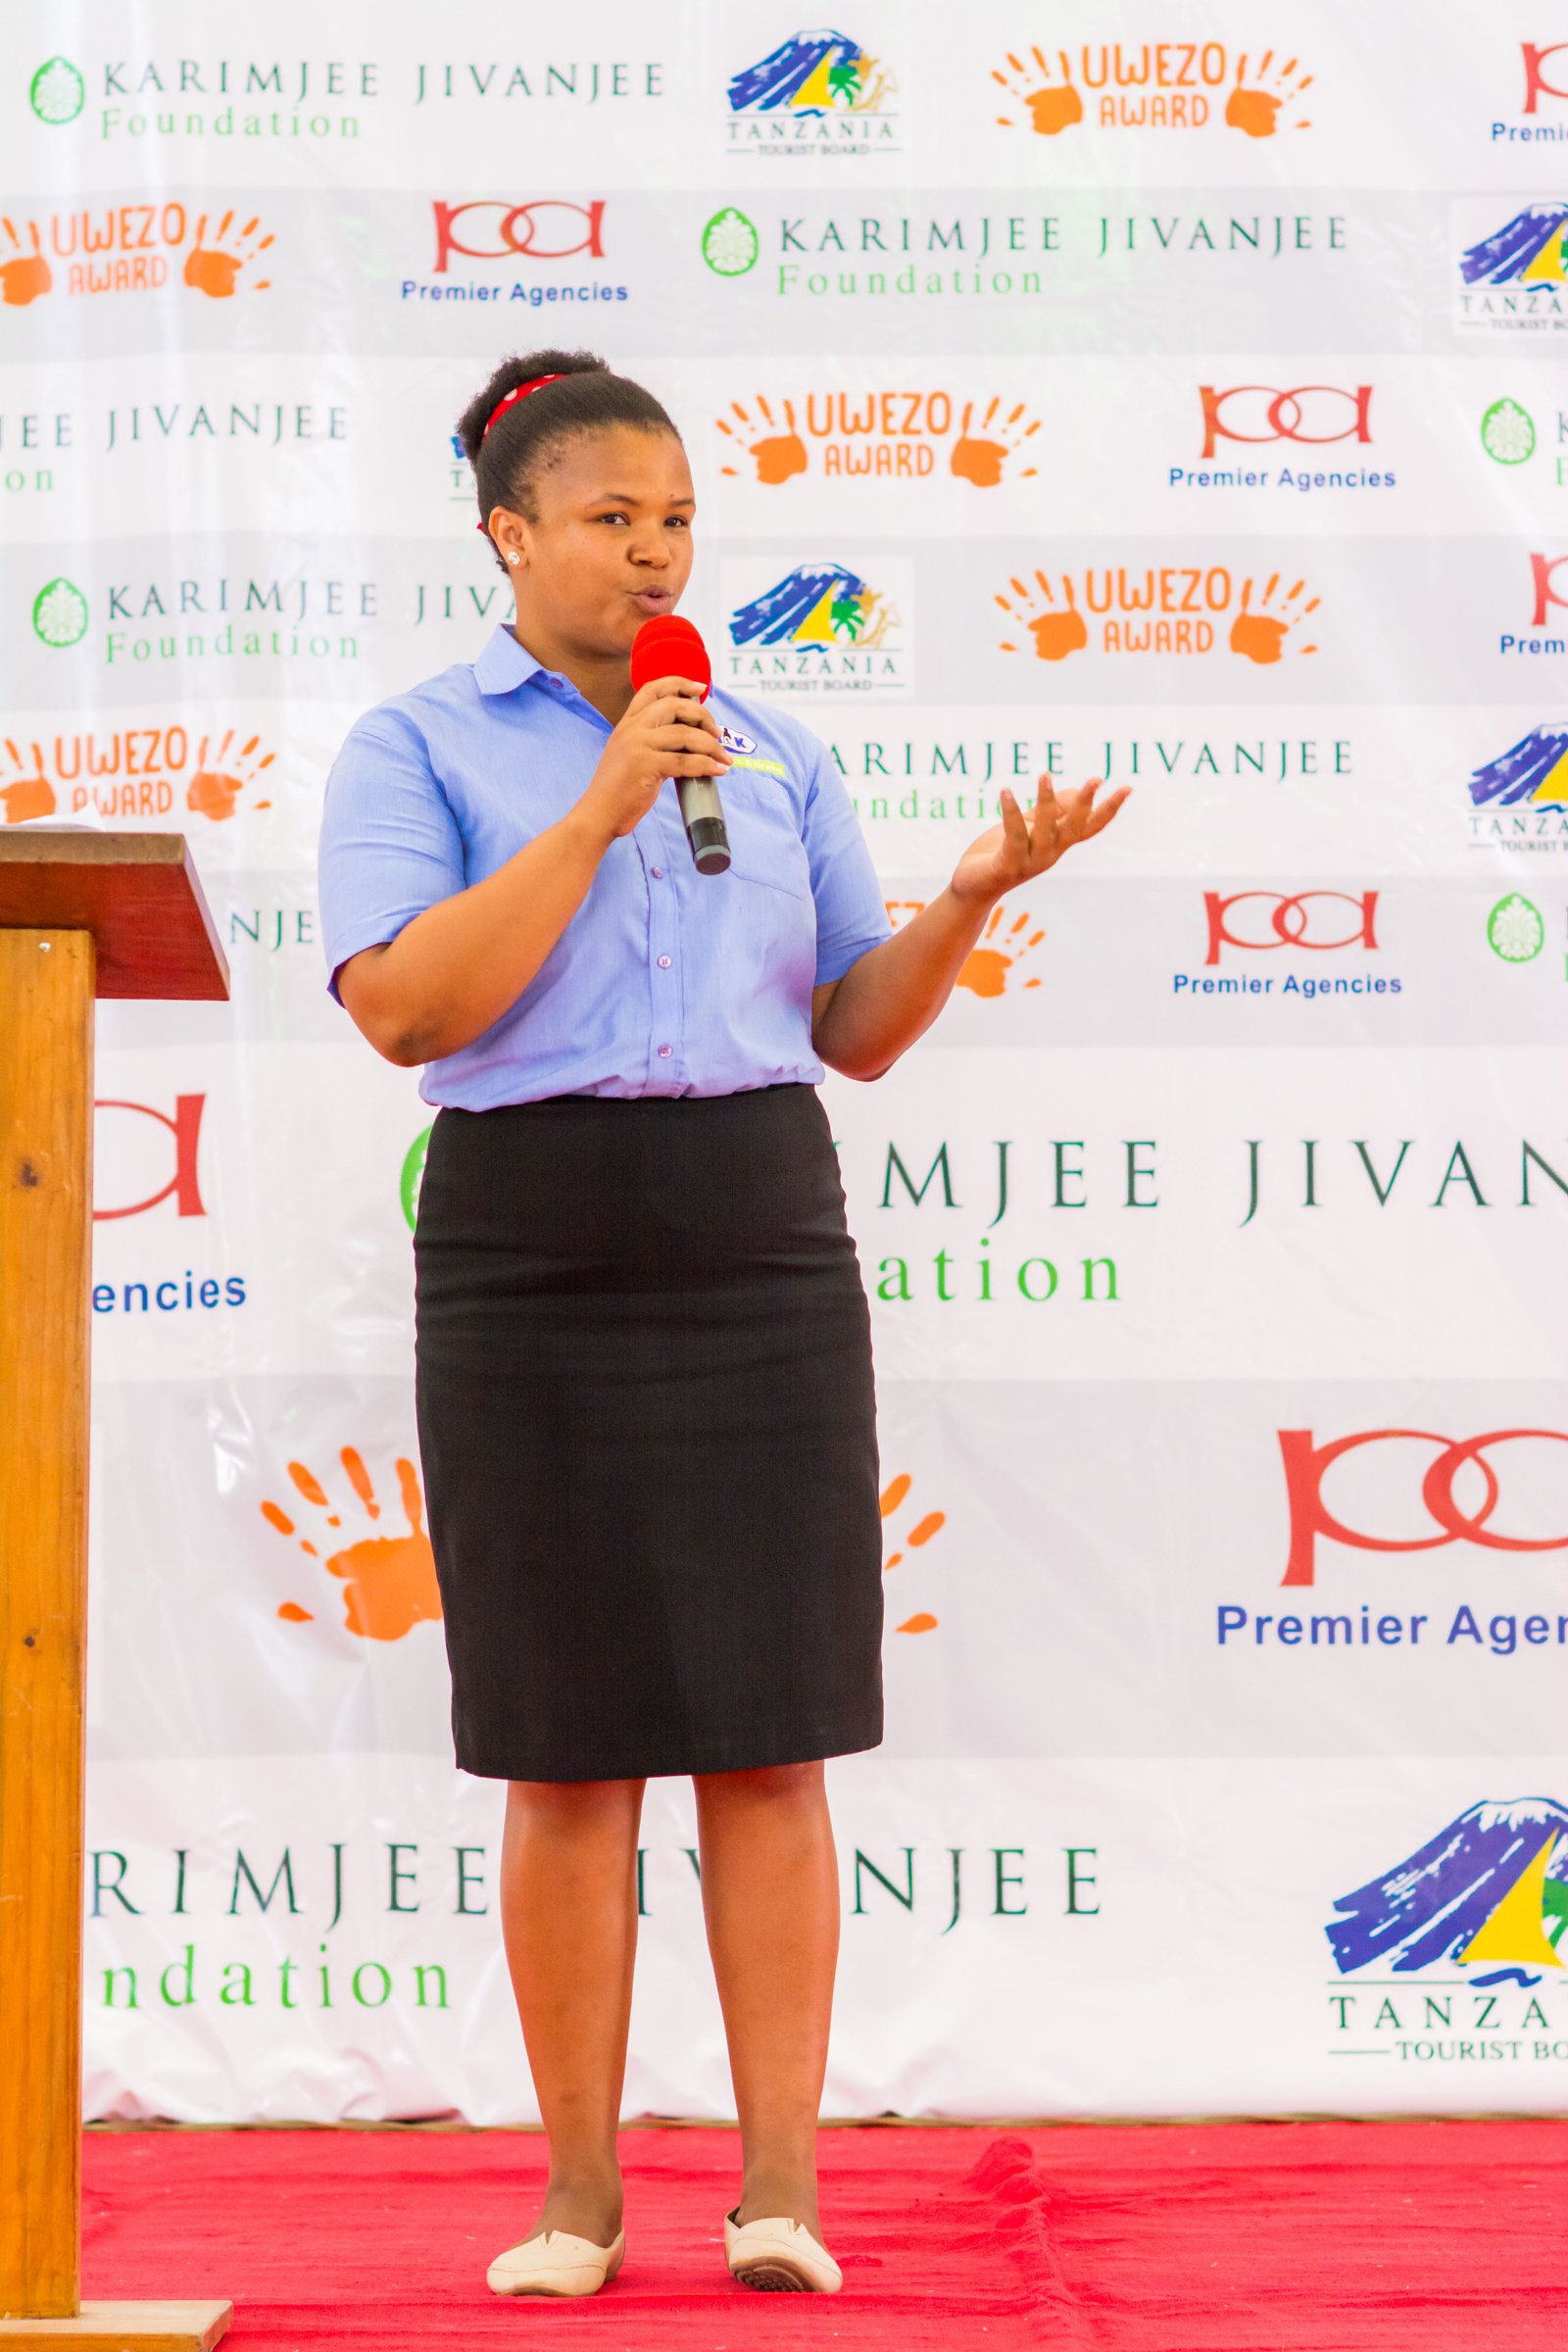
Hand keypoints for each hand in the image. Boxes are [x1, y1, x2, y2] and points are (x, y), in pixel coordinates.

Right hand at [578, 677, 729, 844]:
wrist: (599, 814)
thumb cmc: (619, 789)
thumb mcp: (631, 754)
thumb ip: (653, 740)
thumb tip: (692, 738)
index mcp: (627, 722)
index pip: (653, 689)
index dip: (679, 683)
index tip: (700, 688)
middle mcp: (631, 729)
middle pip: (675, 706)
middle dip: (703, 716)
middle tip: (717, 734)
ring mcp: (637, 746)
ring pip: (685, 734)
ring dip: (711, 746)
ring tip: (724, 758)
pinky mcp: (644, 766)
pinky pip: (685, 761)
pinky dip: (706, 765)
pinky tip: (718, 771)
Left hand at [950, 775, 1128, 905]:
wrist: (972, 889)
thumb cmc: (1001, 854)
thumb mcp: (1029, 828)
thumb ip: (1051, 811)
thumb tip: (1077, 792)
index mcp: (1057, 844)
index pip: (1089, 827)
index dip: (1108, 810)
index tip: (1128, 788)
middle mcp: (1049, 854)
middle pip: (1073, 829)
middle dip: (1085, 804)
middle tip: (1096, 779)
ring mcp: (1030, 862)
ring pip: (1044, 830)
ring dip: (1045, 802)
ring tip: (1045, 775)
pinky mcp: (1007, 866)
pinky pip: (1013, 836)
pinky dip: (1010, 813)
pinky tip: (1006, 791)